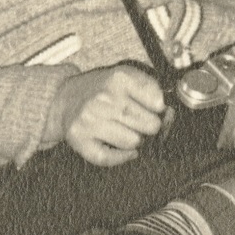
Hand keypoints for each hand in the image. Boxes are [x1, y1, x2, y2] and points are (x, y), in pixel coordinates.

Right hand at [46, 64, 165, 165]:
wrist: (64, 98)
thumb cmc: (101, 89)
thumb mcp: (126, 76)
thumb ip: (151, 89)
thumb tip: (169, 113)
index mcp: (118, 78)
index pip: (158, 102)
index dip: (159, 108)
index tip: (152, 108)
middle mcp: (104, 98)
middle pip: (150, 125)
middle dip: (148, 126)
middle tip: (137, 121)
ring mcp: (90, 120)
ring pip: (134, 143)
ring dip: (134, 140)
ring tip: (124, 130)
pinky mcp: (79, 139)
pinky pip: (109, 158)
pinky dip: (120, 157)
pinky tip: (120, 148)